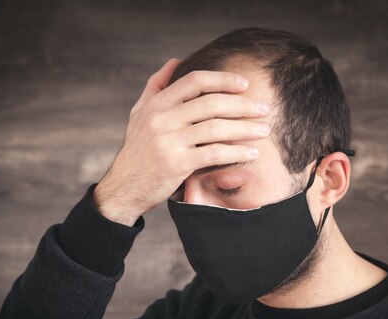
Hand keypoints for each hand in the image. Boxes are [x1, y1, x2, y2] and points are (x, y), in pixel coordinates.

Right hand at [93, 58, 270, 225]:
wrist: (124, 188)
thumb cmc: (138, 150)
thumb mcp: (140, 114)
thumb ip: (156, 86)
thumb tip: (175, 61)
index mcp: (156, 104)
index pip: (195, 81)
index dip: (223, 80)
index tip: (245, 84)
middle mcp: (161, 119)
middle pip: (211, 103)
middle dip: (242, 105)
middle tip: (264, 109)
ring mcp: (168, 141)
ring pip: (216, 128)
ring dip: (245, 128)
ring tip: (264, 130)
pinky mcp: (176, 164)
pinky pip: (214, 154)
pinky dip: (236, 152)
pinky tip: (252, 152)